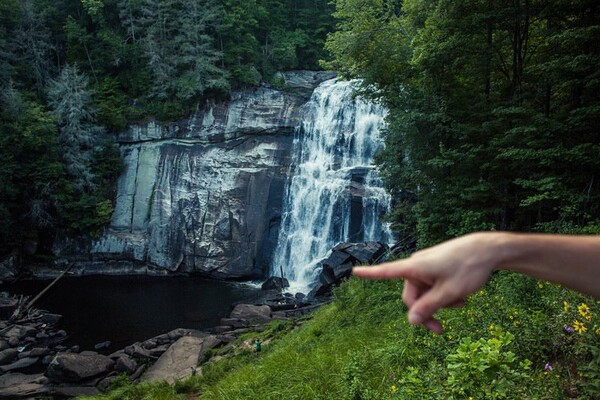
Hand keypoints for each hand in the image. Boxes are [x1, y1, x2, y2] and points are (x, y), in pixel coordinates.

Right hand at [353, 233, 498, 332]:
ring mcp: (427, 266)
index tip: (353, 270)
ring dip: (439, 303)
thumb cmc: (468, 268)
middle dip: (425, 312)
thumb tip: (410, 321)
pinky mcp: (437, 267)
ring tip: (460, 304)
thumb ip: (428, 308)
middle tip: (440, 330)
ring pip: (425, 293)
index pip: (387, 272)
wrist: (488, 250)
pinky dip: (444, 294)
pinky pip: (433, 285)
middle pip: (411, 296)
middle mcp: (417, 266)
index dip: (370, 274)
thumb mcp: (449, 293)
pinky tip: (461, 297)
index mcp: (415, 268)